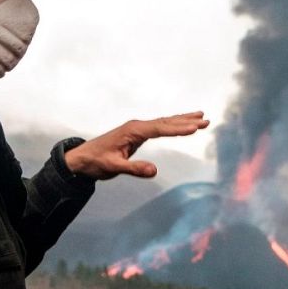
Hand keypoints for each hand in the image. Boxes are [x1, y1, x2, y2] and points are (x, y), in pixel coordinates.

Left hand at [63, 112, 208, 179]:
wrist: (81, 158)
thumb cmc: (96, 162)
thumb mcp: (113, 168)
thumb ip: (134, 168)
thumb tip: (155, 171)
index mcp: (133, 131)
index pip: (160, 129)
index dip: (178, 129)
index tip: (195, 128)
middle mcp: (137, 126)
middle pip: (166, 122)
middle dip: (186, 121)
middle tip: (206, 121)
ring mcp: (137, 128)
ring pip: (165, 122)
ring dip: (183, 120)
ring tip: (201, 117)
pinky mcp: (138, 133)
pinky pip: (160, 126)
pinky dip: (173, 124)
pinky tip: (182, 123)